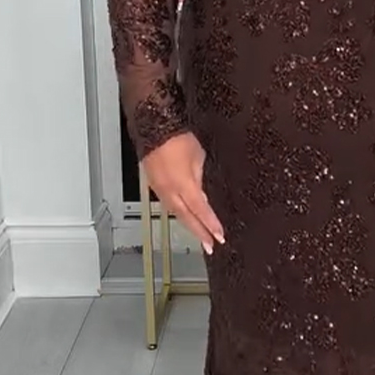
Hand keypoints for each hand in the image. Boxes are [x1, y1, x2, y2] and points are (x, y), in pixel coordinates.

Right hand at [141, 132, 224, 254]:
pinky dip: (178, 214)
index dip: (210, 225)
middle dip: (199, 233)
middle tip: (209, 246)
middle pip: (186, 218)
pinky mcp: (154, 185)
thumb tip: (201, 193)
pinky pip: (168, 204)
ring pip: (176, 213)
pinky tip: (184, 217)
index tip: (220, 236)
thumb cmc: (177, 137)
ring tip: (200, 235)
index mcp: (183, 184)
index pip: (200, 210)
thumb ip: (200, 178)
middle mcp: (169, 190)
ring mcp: (159, 189)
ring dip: (189, 225)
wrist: (154, 128)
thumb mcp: (198, 157)